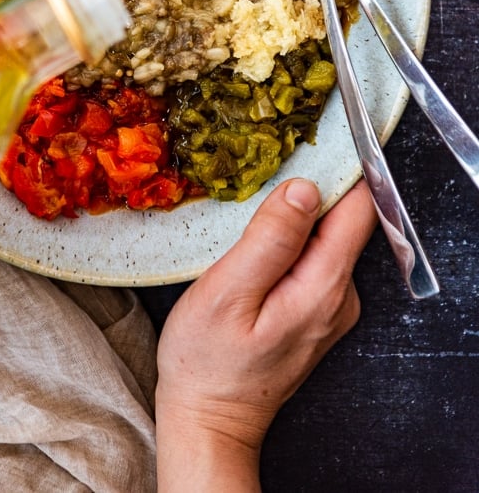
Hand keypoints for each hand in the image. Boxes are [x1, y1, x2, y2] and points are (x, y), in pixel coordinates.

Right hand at [155, 176, 376, 490]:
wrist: (209, 419)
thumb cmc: (208, 361)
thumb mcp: (228, 291)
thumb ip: (271, 239)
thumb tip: (304, 189)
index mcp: (323, 287)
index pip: (357, 208)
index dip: (338, 169)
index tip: (303, 145)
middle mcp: (339, 296)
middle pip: (342, 219)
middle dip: (306, 193)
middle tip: (257, 183)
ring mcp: (330, 306)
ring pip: (325, 238)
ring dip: (294, 220)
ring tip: (249, 218)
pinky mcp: (315, 311)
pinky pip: (313, 259)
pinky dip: (289, 244)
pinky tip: (254, 251)